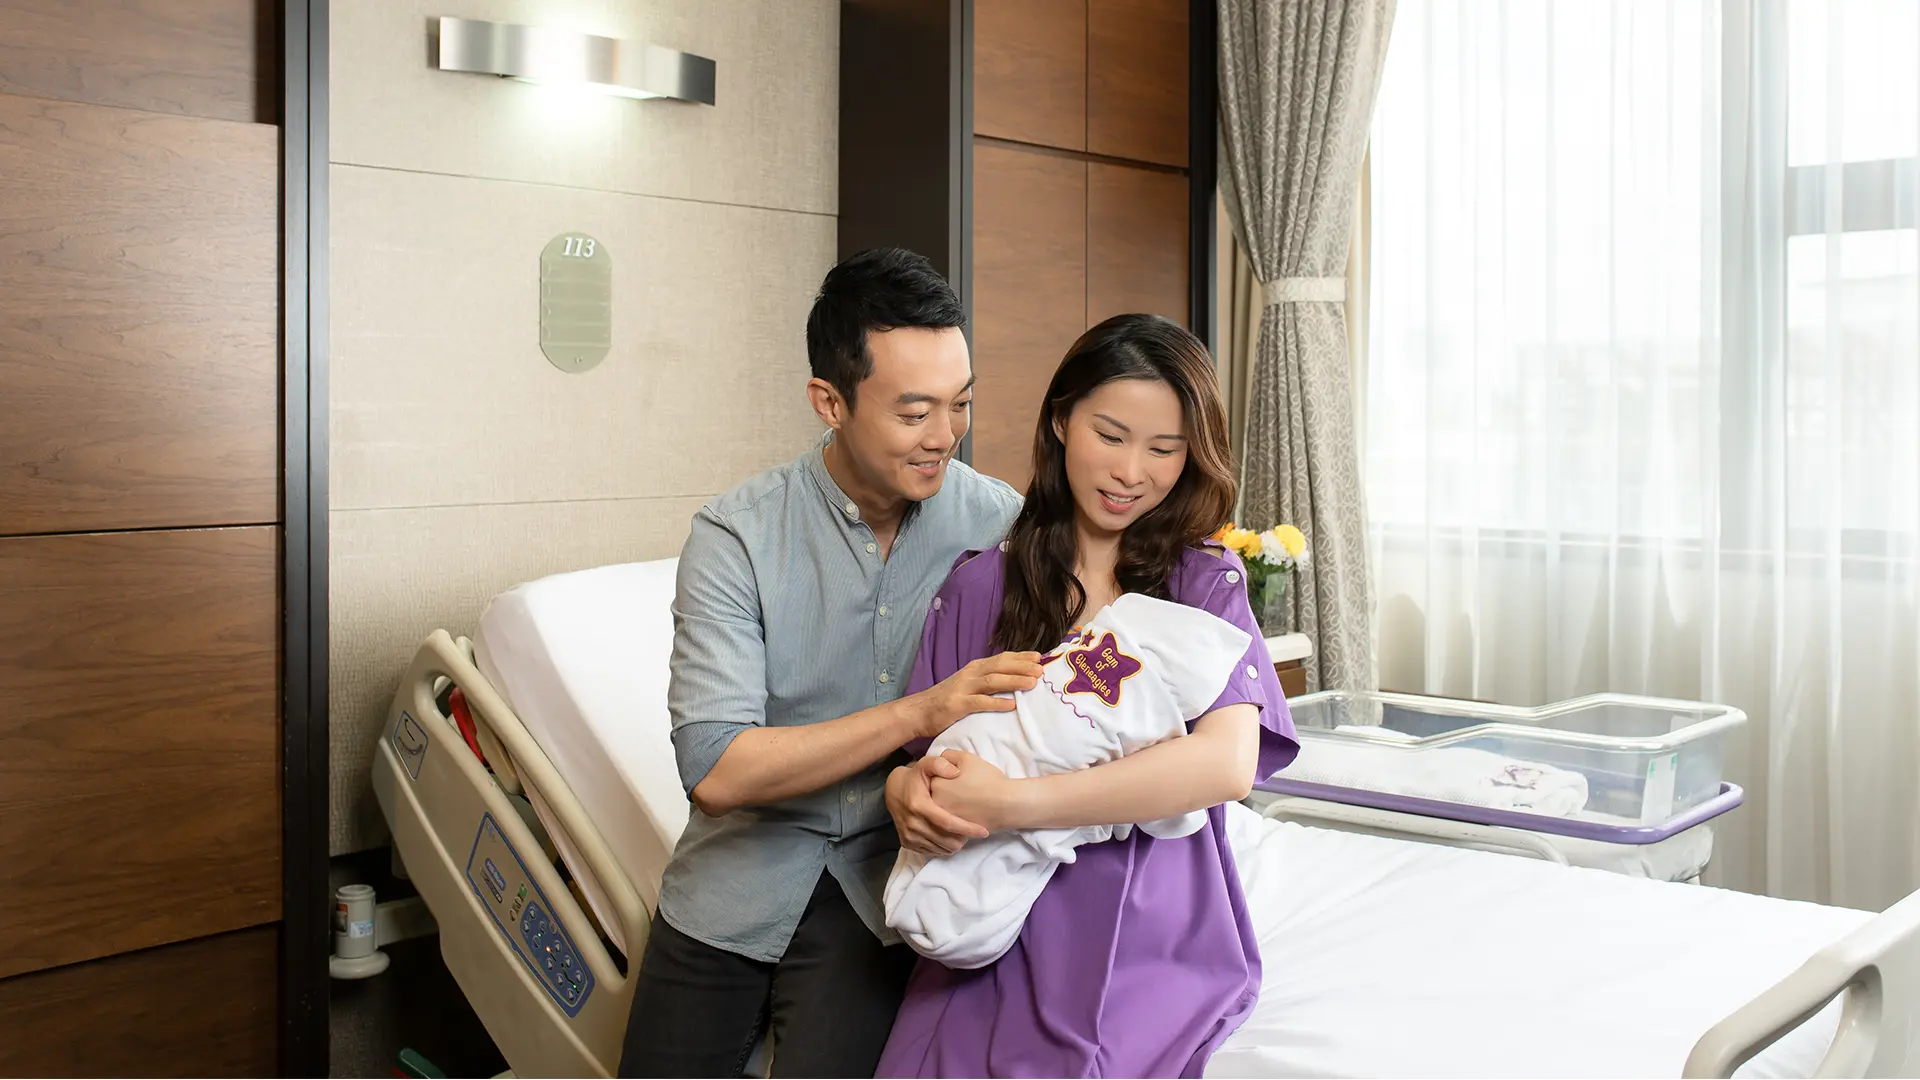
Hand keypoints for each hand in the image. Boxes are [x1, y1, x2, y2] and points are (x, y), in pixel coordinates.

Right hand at [887, 756, 987, 856]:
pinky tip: (950, 838)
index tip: (983, 831)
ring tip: (963, 834)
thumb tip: (956, 772)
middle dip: (964, 839)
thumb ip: (940, 764)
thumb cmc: (914, 778)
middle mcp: (912, 824)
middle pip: (945, 840)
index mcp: (919, 806)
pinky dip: (944, 848)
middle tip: (974, 831)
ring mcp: (909, 836)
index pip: (947, 823)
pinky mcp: (908, 843)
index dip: (967, 829)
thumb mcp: (925, 764)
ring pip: (940, 848)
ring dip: (955, 844)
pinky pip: (931, 852)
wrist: (893, 791)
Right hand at [910, 651, 1043, 739]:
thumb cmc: (947, 699)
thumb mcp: (968, 684)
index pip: (1001, 658)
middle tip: (1041, 669)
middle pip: (1000, 666)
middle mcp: (970, 674)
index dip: (1020, 657)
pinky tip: (1011, 705)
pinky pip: (980, 703)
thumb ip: (987, 680)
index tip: (1039, 656)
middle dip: (1022, 667)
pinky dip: (997, 702)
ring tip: (1032, 683)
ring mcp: (963, 689)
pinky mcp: (957, 705)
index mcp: (975, 668)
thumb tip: (1015, 679)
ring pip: (992, 681)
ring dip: (1014, 681)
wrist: (919, 711)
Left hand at [927, 750, 1019, 833]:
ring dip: (951, 804)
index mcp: (935, 785)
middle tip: (964, 787)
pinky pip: (952, 822)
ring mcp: (945, 820)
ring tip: (968, 799)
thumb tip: (942, 761)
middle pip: (936, 794)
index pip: (933, 777)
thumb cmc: (987, 779)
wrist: (1005, 804)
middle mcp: (936, 804)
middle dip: (946, 790)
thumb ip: (948, 755)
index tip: (959, 776)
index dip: (947, 774)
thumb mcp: (966, 757)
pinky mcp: (956, 831)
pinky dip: (958, 817)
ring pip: (944, 809)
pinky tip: (970, 811)